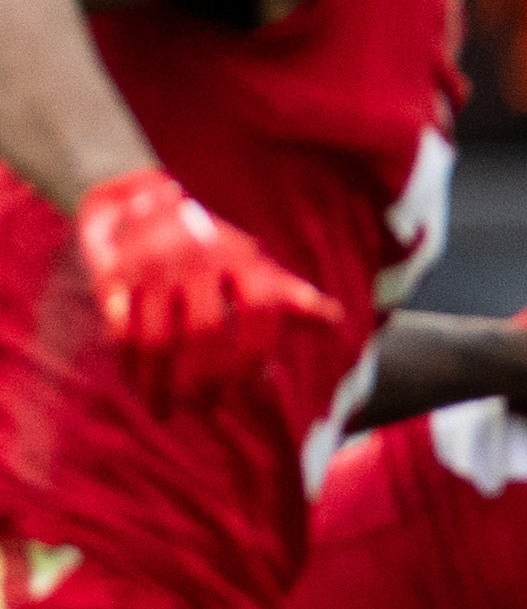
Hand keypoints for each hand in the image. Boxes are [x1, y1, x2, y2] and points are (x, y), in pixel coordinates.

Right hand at [74, 166, 340, 411]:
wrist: (136, 200)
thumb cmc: (209, 248)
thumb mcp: (249, 264)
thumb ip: (286, 296)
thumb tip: (334, 321)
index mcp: (238, 257)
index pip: (259, 308)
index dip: (258, 351)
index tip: (255, 385)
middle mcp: (196, 258)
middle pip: (204, 331)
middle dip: (207, 377)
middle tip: (207, 407)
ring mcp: (151, 266)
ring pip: (155, 338)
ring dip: (160, 381)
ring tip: (165, 409)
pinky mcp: (110, 274)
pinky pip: (119, 329)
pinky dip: (127, 363)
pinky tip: (136, 384)